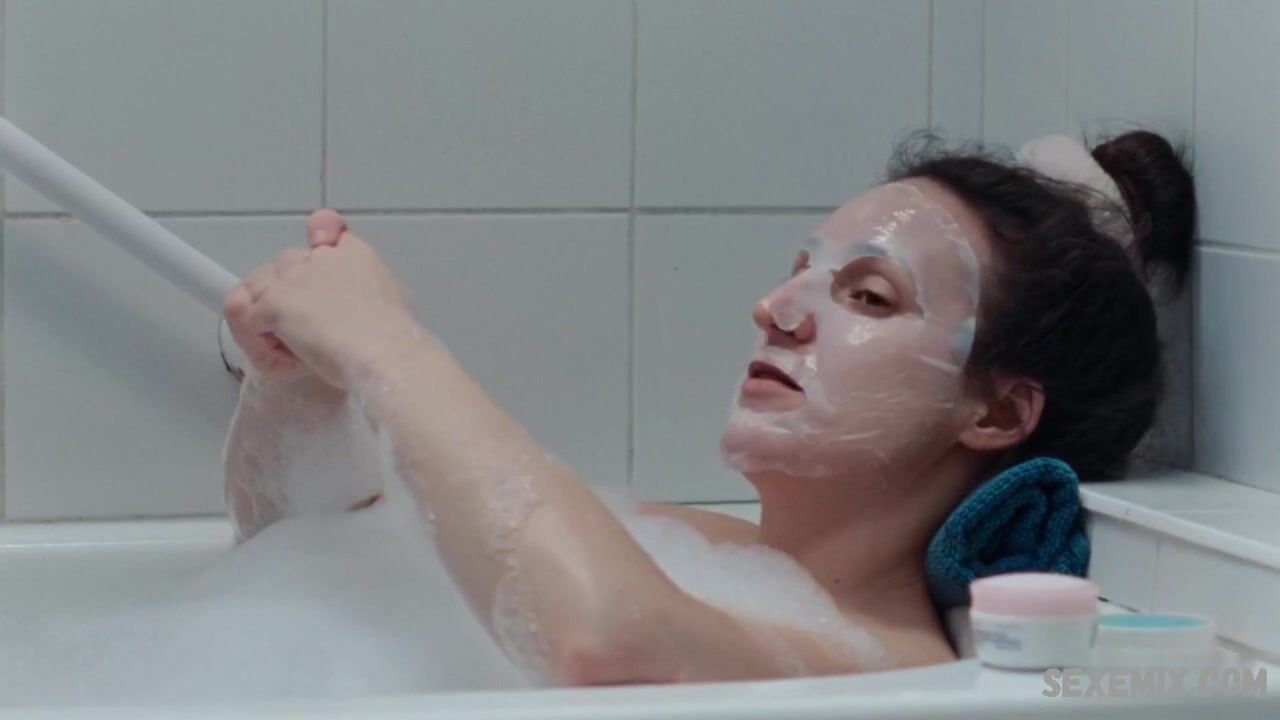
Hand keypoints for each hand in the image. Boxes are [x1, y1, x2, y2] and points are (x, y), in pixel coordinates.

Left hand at [223, 209, 421, 389]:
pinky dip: (261, 335)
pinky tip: (287, 350)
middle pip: (286, 261)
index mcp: (355, 252)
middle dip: (287, 286)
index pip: (325, 225)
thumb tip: (363, 296)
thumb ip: (370, 285)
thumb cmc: (397, 335)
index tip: (318, 253)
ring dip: (266, 309)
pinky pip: (251, 316)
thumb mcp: (396, 296)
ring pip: (259, 285)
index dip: (316, 240)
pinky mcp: (277, 302)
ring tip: (287, 337)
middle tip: (303, 319)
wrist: (385, 352)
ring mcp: (296, 277)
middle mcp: (321, 257)